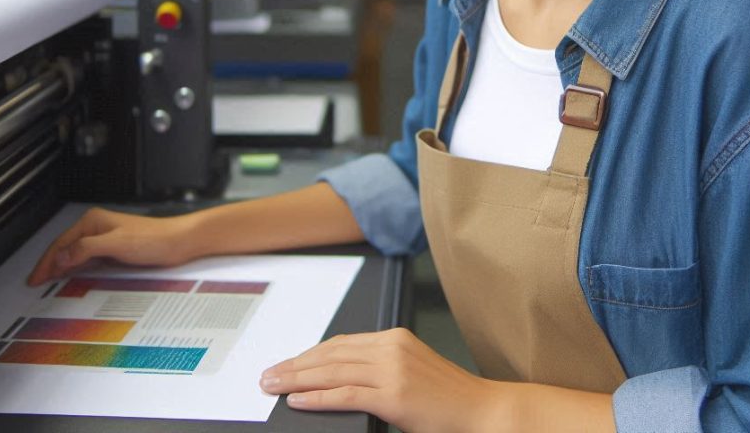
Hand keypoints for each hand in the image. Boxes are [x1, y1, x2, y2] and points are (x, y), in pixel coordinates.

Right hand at [27, 207, 197, 285]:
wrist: (179, 242)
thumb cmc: (155, 238)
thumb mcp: (116, 244)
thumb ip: (85, 249)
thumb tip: (59, 258)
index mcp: (94, 221)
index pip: (61, 243)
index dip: (46, 262)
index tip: (34, 279)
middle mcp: (98, 227)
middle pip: (65, 248)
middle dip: (49, 264)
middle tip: (35, 282)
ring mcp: (106, 238)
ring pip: (75, 254)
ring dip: (61, 267)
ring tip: (47, 282)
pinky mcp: (115, 249)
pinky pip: (88, 259)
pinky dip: (76, 268)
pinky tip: (72, 277)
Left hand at [259, 327, 500, 431]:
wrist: (481, 410)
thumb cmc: (447, 399)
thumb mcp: (410, 372)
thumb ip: (378, 369)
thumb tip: (338, 379)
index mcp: (395, 338)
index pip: (341, 343)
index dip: (309, 354)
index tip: (287, 364)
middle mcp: (392, 346)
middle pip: (331, 354)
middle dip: (295, 365)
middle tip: (268, 376)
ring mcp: (393, 369)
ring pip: (332, 371)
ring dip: (297, 379)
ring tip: (274, 387)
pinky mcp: (394, 395)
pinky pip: (346, 394)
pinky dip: (318, 397)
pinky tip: (298, 401)